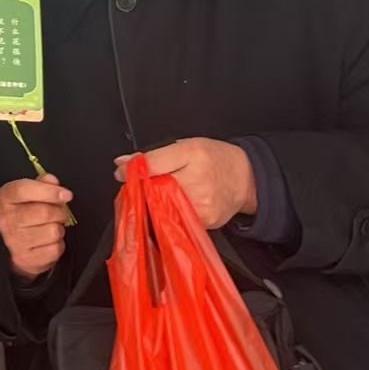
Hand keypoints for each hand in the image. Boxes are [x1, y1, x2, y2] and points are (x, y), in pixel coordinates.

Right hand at [0, 174, 70, 278]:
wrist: (18, 247)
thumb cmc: (28, 215)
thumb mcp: (31, 194)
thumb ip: (42, 184)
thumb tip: (51, 180)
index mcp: (5, 198)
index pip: (23, 190)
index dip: (49, 191)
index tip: (66, 194)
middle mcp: (6, 219)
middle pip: (44, 212)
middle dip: (60, 212)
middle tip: (60, 213)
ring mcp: (14, 241)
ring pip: (53, 231)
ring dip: (59, 229)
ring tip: (51, 228)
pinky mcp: (25, 258)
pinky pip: (55, 249)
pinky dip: (58, 245)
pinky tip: (48, 242)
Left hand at [117, 138, 257, 228]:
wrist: (246, 179)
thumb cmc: (215, 159)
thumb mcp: (186, 146)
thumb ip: (153, 155)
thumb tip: (122, 163)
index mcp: (192, 155)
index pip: (153, 164)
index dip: (133, 170)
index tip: (122, 173)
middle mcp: (198, 180)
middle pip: (155, 190)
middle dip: (142, 190)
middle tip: (138, 188)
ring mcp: (201, 205)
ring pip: (163, 209)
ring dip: (151, 205)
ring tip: (154, 198)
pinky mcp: (204, 222)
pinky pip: (176, 222)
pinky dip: (166, 217)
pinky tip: (168, 209)